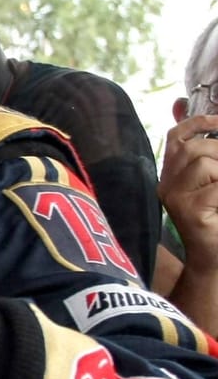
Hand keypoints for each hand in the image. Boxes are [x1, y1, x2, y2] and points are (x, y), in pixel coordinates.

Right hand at [161, 114, 217, 270]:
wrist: (214, 261)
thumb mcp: (214, 185)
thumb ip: (210, 161)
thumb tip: (203, 117)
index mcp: (172, 176)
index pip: (176, 138)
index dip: (197, 123)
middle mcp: (167, 185)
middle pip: (194, 149)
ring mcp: (175, 199)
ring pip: (205, 163)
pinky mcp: (190, 211)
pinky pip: (217, 187)